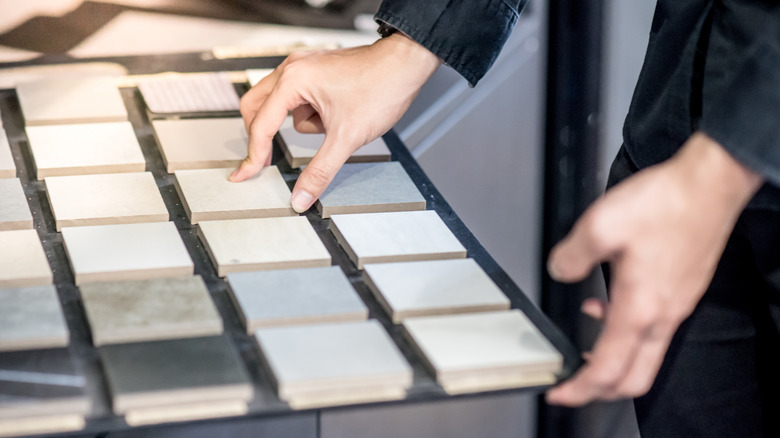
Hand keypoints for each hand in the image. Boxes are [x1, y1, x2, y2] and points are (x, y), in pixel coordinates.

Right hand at [229, 33, 440, 211]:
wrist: (406, 64)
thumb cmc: (380, 88)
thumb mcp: (346, 138)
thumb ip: (319, 171)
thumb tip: (301, 196)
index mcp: (293, 81)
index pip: (261, 125)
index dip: (252, 156)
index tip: (243, 175)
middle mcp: (292, 68)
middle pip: (257, 108)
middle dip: (265, 135)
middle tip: (270, 159)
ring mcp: (304, 66)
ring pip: (282, 105)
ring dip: (301, 123)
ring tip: (334, 125)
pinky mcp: (317, 70)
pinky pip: (300, 97)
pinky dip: (313, 113)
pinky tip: (337, 115)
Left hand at [545, 133, 762, 405]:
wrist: (709, 184)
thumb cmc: (666, 203)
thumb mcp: (600, 225)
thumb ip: (572, 255)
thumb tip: (560, 271)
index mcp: (640, 308)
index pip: (607, 370)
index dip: (579, 389)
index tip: (560, 393)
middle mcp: (663, 315)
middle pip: (634, 378)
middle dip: (601, 390)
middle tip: (574, 385)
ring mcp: (676, 305)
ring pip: (645, 356)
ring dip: (614, 359)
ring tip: (585, 347)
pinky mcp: (682, 291)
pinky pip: (653, 328)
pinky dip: (626, 331)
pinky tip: (607, 303)